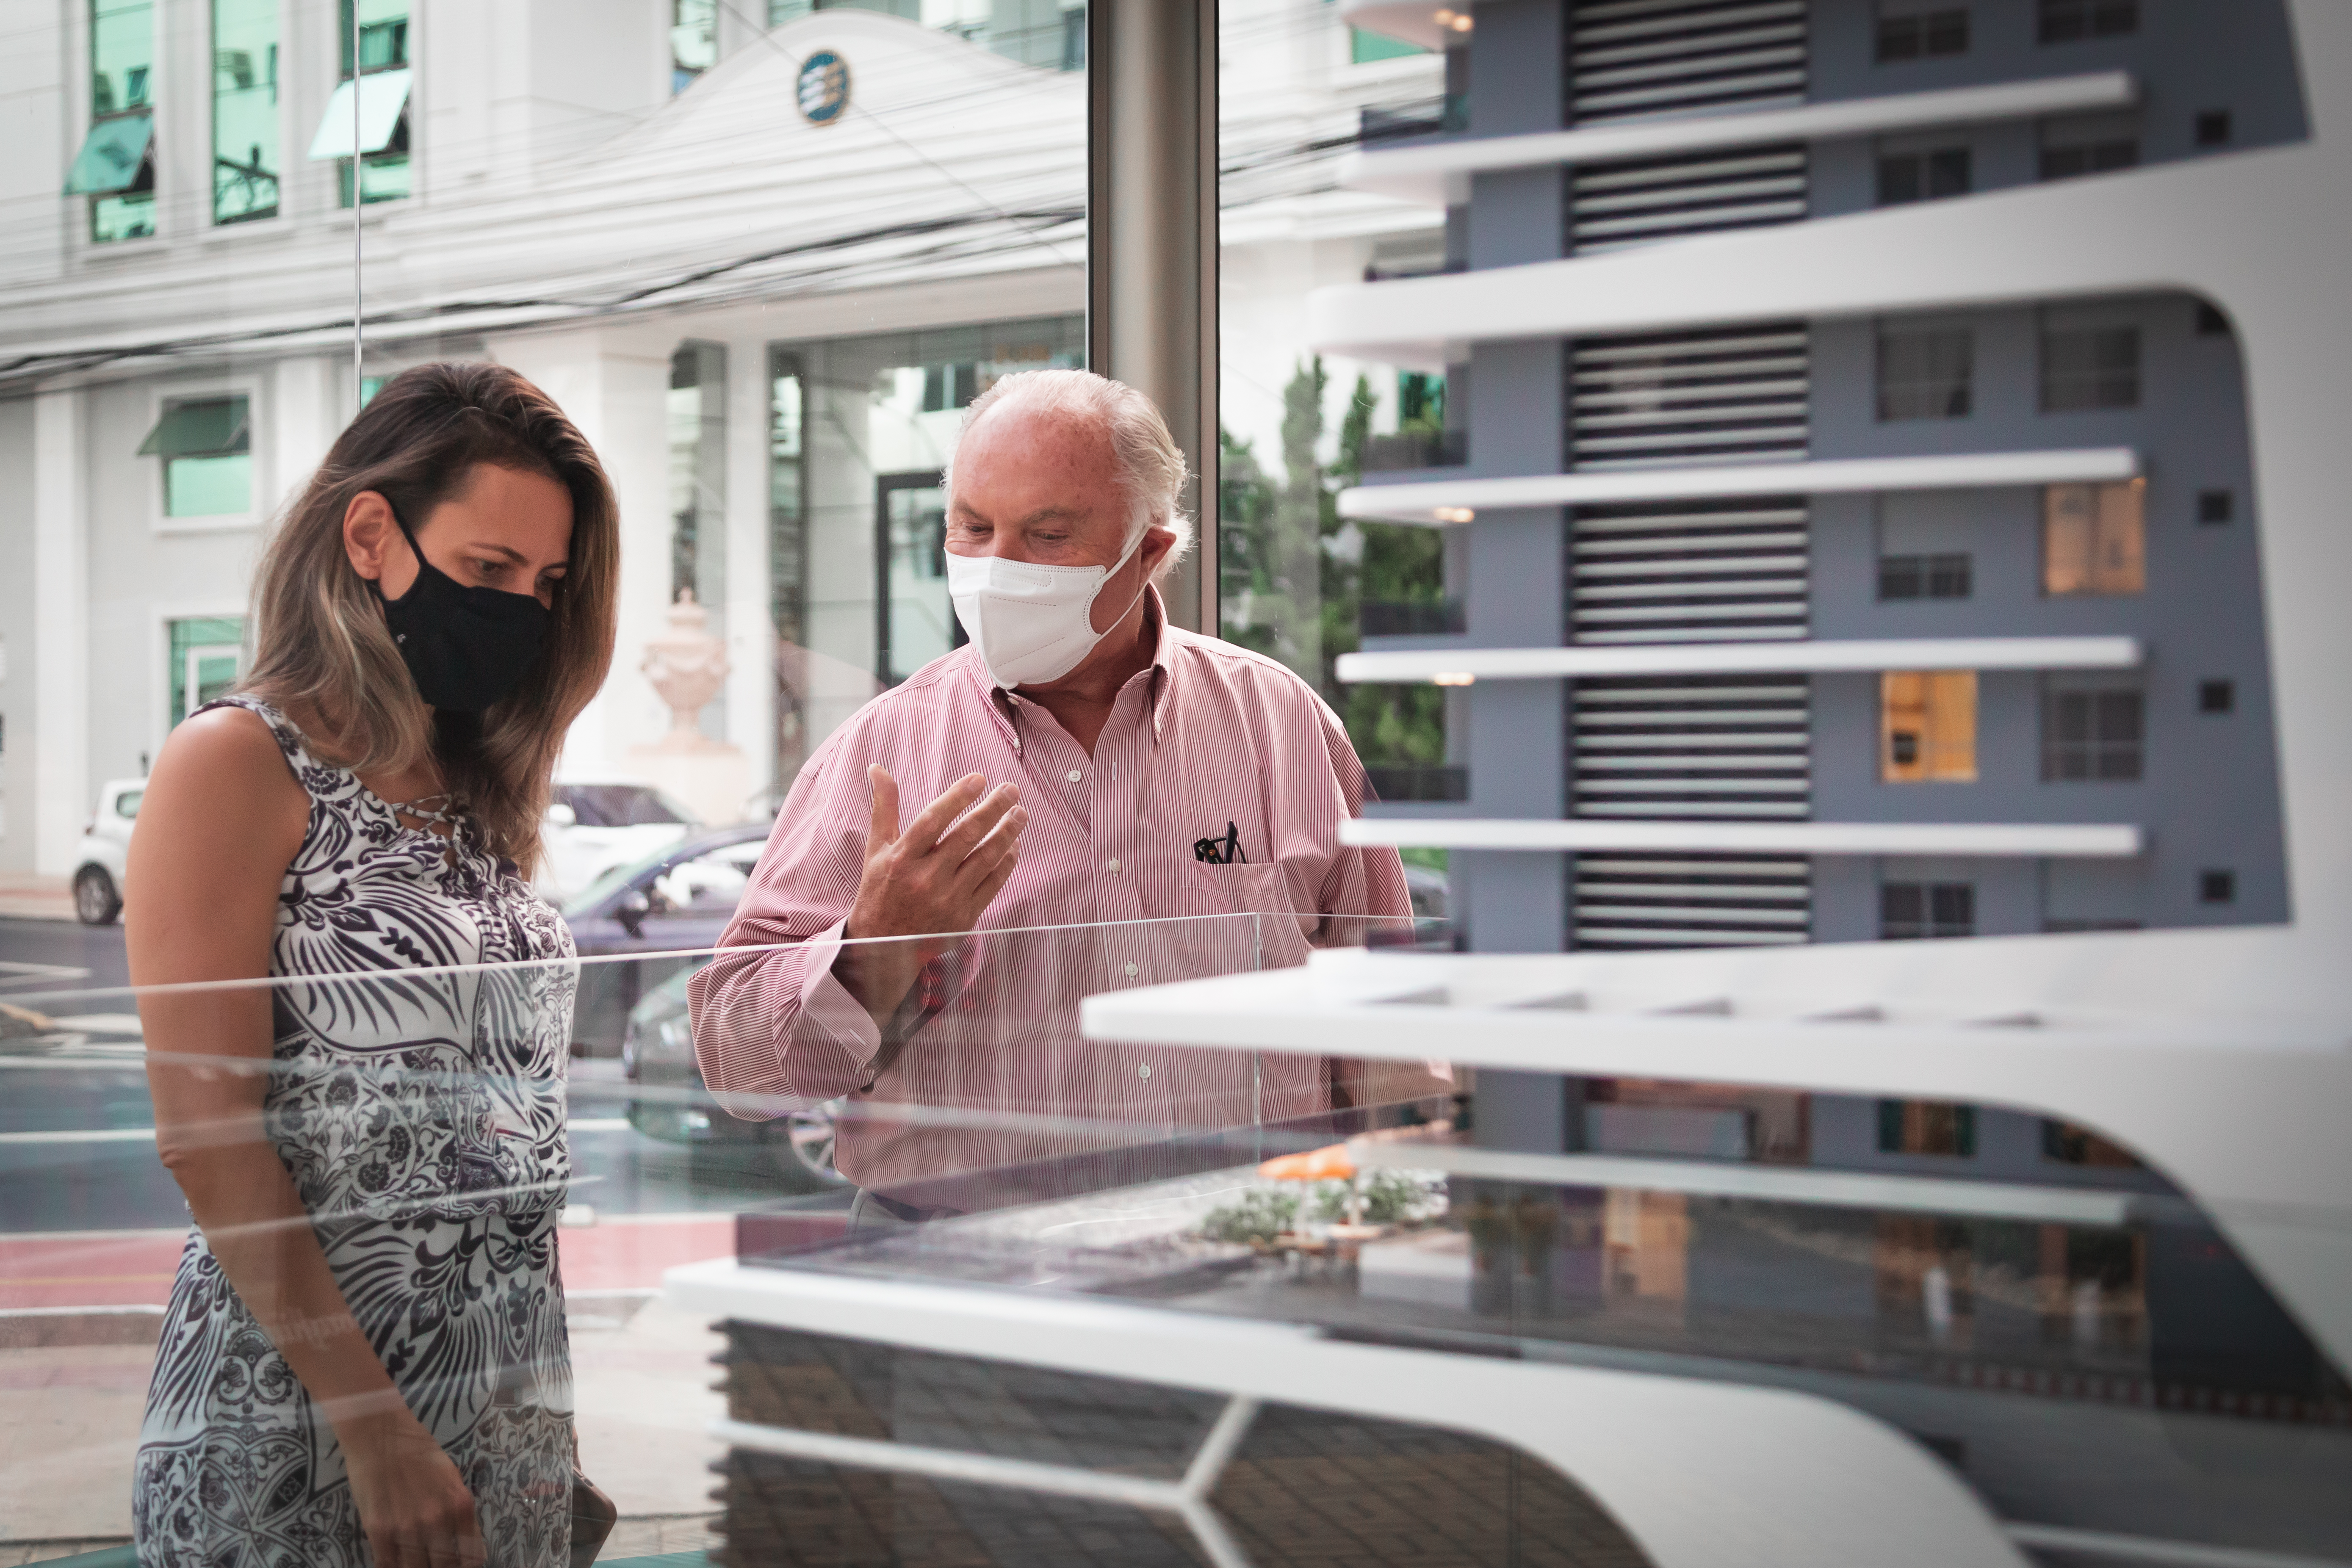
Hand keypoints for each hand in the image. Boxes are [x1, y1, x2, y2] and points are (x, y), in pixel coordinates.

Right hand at [340, 1410, 484, 1567]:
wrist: (379, 1435)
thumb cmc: (418, 1451)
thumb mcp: (452, 1477)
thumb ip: (459, 1511)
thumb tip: (468, 1541)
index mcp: (460, 1505)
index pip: (472, 1556)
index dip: (468, 1567)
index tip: (461, 1566)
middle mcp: (438, 1520)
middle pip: (445, 1567)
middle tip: (438, 1564)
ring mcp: (407, 1528)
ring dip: (418, 1567)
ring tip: (417, 1562)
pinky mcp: (378, 1531)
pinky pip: (388, 1564)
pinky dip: (394, 1565)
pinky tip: (396, 1561)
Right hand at [838, 766, 1025, 1021]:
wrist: (883, 947)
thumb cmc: (880, 890)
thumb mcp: (877, 848)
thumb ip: (884, 807)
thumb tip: (878, 768)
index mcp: (901, 859)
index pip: (933, 820)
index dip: (957, 797)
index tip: (979, 779)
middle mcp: (925, 879)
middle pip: (966, 836)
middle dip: (993, 809)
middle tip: (1011, 790)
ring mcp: (947, 900)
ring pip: (986, 859)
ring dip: (1007, 833)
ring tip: (1020, 814)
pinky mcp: (964, 917)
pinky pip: (993, 884)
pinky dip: (1006, 863)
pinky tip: (1014, 846)